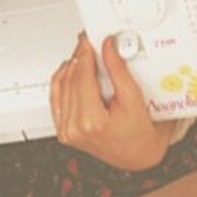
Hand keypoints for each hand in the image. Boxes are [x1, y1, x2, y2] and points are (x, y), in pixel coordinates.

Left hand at [49, 33, 174, 170]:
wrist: (138, 158)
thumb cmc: (140, 136)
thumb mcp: (134, 99)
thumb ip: (119, 71)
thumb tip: (109, 48)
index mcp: (91, 122)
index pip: (82, 76)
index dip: (85, 53)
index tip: (89, 39)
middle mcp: (75, 128)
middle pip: (70, 79)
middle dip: (79, 57)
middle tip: (88, 42)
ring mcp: (67, 131)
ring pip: (60, 86)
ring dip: (70, 67)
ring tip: (82, 54)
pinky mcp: (64, 131)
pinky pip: (56, 98)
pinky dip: (62, 81)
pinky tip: (71, 71)